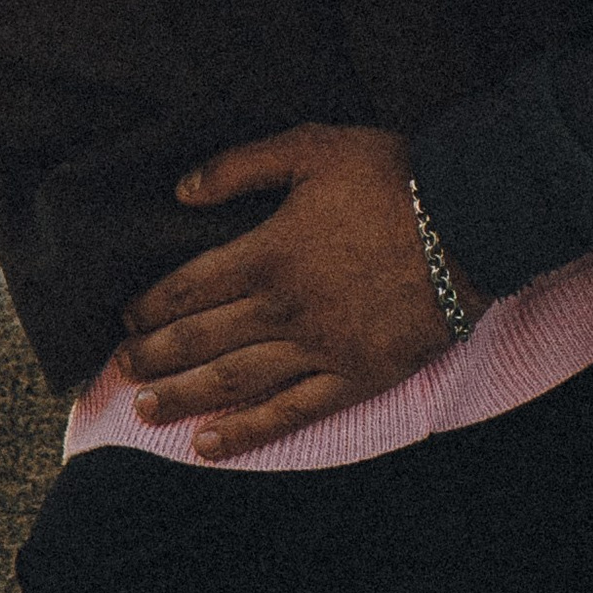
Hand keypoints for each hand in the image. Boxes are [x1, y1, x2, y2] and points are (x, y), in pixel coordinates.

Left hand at [115, 122, 490, 461]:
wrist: (471, 220)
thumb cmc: (392, 177)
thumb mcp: (313, 147)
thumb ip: (242, 166)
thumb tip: (182, 191)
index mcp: (268, 253)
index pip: (189, 287)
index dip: (152, 306)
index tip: (126, 318)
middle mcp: (283, 308)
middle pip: (201, 339)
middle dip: (155, 356)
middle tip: (121, 368)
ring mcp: (318, 349)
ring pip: (233, 381)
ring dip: (183, 397)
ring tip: (145, 410)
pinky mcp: (353, 377)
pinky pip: (289, 412)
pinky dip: (245, 432)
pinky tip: (209, 445)